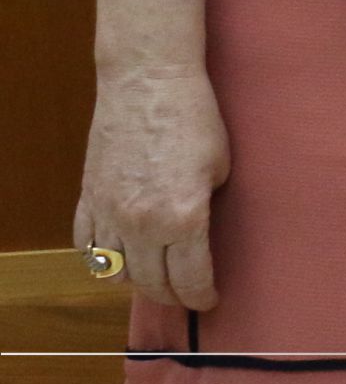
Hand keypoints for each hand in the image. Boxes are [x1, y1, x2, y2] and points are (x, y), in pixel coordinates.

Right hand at [77, 61, 228, 310]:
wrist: (147, 83)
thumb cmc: (194, 118)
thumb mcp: (219, 168)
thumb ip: (207, 209)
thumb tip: (201, 237)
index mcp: (183, 219)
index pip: (190, 278)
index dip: (201, 296)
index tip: (209, 301)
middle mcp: (141, 225)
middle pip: (152, 283)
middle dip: (172, 295)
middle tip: (185, 295)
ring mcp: (108, 215)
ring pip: (116, 273)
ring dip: (138, 282)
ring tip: (156, 279)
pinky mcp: (87, 200)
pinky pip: (88, 248)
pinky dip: (103, 261)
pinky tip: (119, 260)